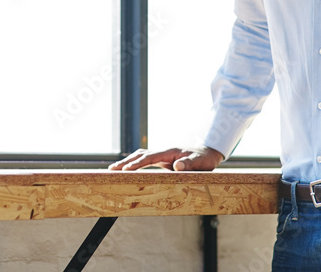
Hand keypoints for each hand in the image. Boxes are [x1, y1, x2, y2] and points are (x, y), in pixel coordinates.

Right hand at [107, 146, 224, 171]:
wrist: (208, 152)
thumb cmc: (205, 159)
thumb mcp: (200, 163)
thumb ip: (189, 164)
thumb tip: (177, 166)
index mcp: (170, 152)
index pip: (149, 157)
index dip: (137, 163)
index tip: (125, 169)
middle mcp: (164, 152)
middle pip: (141, 155)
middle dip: (126, 162)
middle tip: (111, 169)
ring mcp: (163, 155)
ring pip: (141, 156)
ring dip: (128, 161)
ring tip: (114, 169)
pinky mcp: (163, 159)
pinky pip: (145, 160)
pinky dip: (135, 163)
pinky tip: (128, 169)